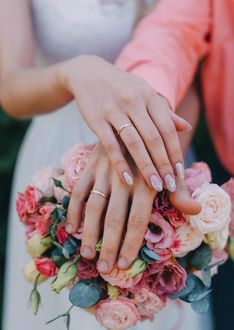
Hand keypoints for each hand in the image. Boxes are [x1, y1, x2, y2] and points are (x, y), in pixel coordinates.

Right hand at [57, 55, 191, 191]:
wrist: (87, 73)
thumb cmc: (121, 87)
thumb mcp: (143, 93)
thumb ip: (164, 112)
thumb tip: (186, 127)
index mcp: (148, 95)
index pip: (167, 128)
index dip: (175, 151)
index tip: (181, 172)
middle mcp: (133, 101)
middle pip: (153, 138)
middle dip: (164, 164)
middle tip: (171, 185)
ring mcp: (114, 110)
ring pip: (134, 143)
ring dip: (146, 167)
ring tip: (155, 186)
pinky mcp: (96, 119)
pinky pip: (110, 145)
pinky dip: (120, 164)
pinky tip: (128, 179)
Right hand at [66, 143, 200, 273]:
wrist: (134, 120)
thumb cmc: (155, 152)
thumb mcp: (169, 167)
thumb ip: (179, 190)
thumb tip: (195, 210)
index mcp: (145, 181)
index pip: (138, 220)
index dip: (131, 243)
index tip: (124, 263)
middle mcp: (124, 179)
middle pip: (115, 219)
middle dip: (109, 246)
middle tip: (105, 269)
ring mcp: (104, 173)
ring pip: (94, 207)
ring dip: (89, 233)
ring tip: (87, 254)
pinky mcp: (90, 166)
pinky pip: (78, 191)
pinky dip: (73, 210)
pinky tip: (71, 228)